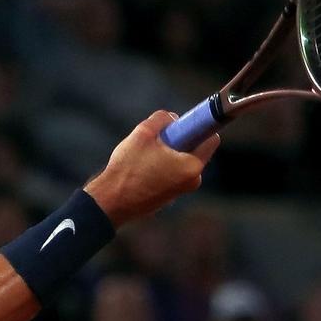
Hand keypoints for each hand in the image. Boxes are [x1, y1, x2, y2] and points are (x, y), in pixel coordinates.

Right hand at [83, 110, 220, 227]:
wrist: (110, 202)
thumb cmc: (127, 169)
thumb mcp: (143, 133)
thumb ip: (162, 119)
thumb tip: (172, 120)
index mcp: (192, 166)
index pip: (210, 138)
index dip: (197, 126)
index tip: (181, 123)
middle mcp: (193, 181)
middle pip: (195, 149)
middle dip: (179, 139)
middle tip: (157, 139)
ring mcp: (182, 191)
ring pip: (181, 161)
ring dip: (168, 153)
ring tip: (145, 156)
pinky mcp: (170, 196)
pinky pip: (172, 173)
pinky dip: (162, 166)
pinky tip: (142, 169)